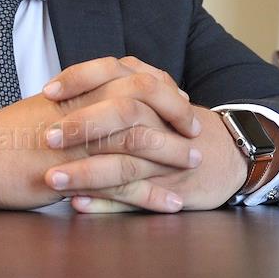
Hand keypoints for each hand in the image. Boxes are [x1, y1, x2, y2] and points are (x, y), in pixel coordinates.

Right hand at [0, 57, 204, 209]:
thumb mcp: (41, 112)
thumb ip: (72, 107)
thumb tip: (94, 107)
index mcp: (75, 91)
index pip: (131, 79)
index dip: (161, 89)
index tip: (179, 99)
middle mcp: (81, 109)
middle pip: (144, 103)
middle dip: (176, 116)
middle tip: (196, 131)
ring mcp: (77, 141)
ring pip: (139, 141)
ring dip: (172, 154)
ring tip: (194, 165)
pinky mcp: (72, 173)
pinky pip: (123, 183)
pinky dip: (153, 194)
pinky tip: (172, 204)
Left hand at [39, 57, 250, 211]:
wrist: (230, 156)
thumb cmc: (178, 127)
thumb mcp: (153, 99)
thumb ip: (115, 90)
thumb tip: (58, 91)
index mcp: (149, 92)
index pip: (112, 72)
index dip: (79, 79)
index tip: (48, 91)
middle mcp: (158, 120)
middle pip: (122, 114)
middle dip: (83, 126)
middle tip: (48, 138)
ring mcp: (164, 158)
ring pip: (124, 162)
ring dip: (86, 172)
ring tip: (51, 180)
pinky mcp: (168, 189)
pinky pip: (135, 197)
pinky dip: (106, 203)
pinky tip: (78, 204)